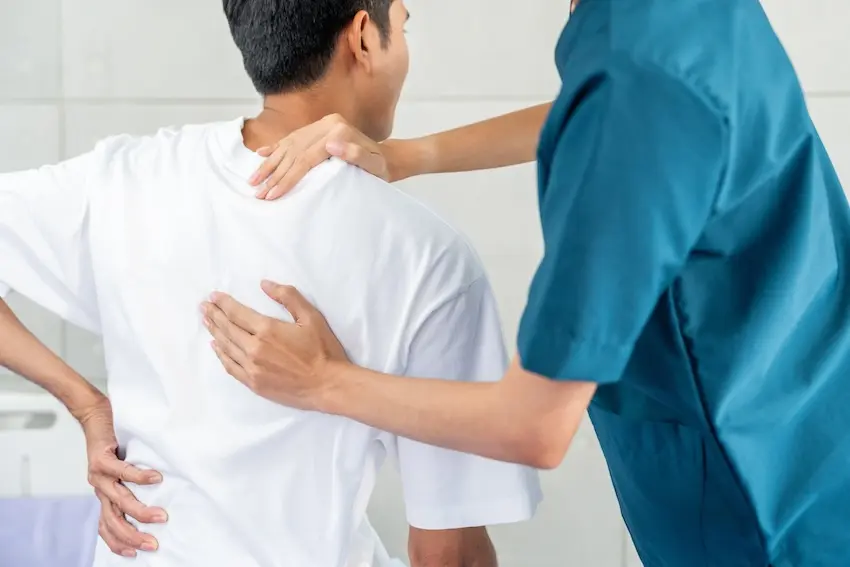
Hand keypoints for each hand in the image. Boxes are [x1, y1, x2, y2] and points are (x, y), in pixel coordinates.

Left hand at [76, 398, 166, 556]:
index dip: (118, 542)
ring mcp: (98, 475)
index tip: (135, 554)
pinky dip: (140, 476)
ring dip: (140, 512)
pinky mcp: (101, 459)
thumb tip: (163, 492)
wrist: (94, 415)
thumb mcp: (121, 468)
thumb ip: (132, 483)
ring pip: (119, 501)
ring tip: (161, 517)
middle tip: (153, 544)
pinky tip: (156, 478)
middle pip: (113, 521)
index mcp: (104, 493)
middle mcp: (100, 488)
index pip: (107, 526)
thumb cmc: (115, 441)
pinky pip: (122, 471)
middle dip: (133, 536)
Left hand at [201, 281, 348, 410]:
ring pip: (226, 346)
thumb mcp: (311, 317)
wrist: (328, 385)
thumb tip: (264, 284)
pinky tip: (216, 347)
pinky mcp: (254, 383)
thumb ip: (288, 297)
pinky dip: (221, 355)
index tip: (213, 296)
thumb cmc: (323, 350)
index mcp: (267, 330)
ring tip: (206, 321)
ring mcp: (252, 368)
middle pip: (228, 328)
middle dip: (214, 315)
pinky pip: (231, 366)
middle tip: (203, 306)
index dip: (223, 303)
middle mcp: (254, 349)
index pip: (237, 313)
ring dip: (215, 332)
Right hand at [249, 113, 402, 199]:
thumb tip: (332, 146)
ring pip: (288, 145)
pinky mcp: (317, 130)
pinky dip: (276, 148)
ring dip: (270, 164)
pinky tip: (261, 155)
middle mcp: (327, 124)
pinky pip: (291, 139)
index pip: (306, 157)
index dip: (288, 177)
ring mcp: (320, 126)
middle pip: (294, 151)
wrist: (385, 158)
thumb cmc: (380, 167)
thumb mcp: (374, 165)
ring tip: (254, 181)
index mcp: (338, 130)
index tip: (274, 194)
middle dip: (274, 174)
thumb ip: (356, 155)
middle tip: (258, 193)